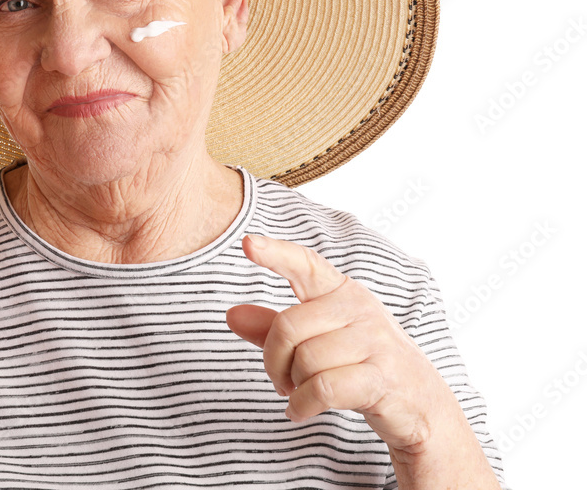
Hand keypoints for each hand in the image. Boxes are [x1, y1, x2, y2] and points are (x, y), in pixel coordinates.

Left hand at [225, 234, 457, 453]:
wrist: (422, 405)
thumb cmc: (362, 363)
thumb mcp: (320, 339)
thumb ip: (274, 327)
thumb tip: (232, 315)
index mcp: (342, 292)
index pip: (306, 264)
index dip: (276, 254)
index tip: (248, 243)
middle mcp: (359, 309)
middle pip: (288, 327)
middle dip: (273, 360)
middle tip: (280, 379)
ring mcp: (374, 342)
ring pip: (304, 360)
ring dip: (292, 386)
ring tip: (300, 393)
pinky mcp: (380, 378)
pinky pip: (322, 389)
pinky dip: (301, 405)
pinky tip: (298, 411)